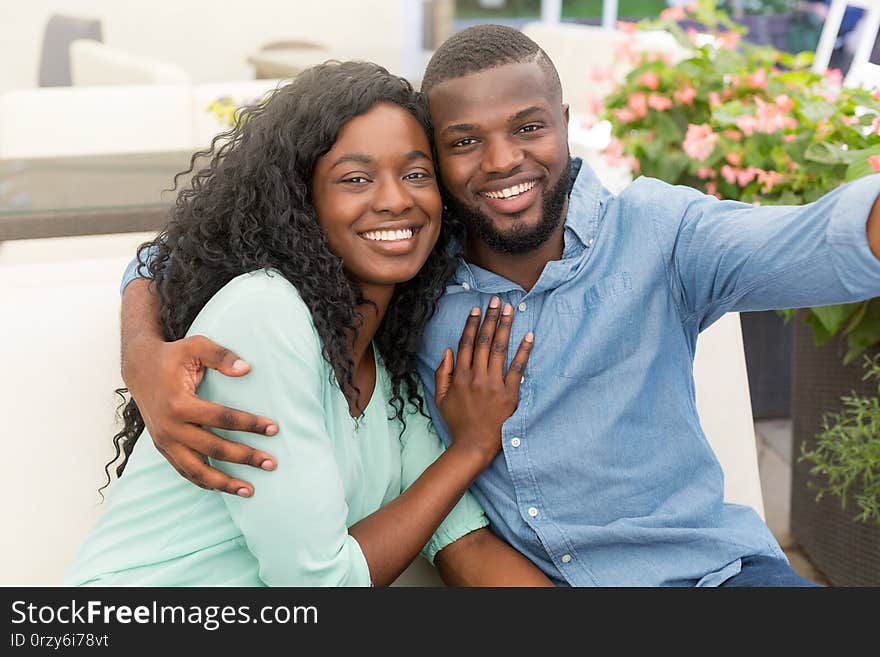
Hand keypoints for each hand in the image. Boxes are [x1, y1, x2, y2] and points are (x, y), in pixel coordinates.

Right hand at [123, 334, 278, 496]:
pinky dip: (203, 482)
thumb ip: (221, 356)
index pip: (222, 418)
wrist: (138, 368)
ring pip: (196, 470)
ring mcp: (164, 441)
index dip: (249, 424)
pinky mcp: (162, 447)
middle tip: (271, 463)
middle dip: (245, 457)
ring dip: (224, 483)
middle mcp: (169, 427)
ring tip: (250, 491)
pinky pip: (184, 471)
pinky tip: (223, 489)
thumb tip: (247, 369)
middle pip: (213, 448)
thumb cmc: (172, 356)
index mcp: (179, 403)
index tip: (273, 428)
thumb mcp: (196, 346)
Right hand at [434, 296, 533, 465]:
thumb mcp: (440, 397)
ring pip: (499, 349)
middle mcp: (476, 377)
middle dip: (490, 318)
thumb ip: (442, 373)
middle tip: (496, 300)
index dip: (471, 323)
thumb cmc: (457, 422)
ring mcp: (494, 385)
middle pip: (483, 340)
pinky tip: (528, 335)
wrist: (473, 445)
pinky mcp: (510, 394)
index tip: (476, 308)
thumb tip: (447, 350)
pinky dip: (523, 351)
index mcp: (460, 376)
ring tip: (509, 309)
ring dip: (504, 327)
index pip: (465, 343)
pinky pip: (518, 368)